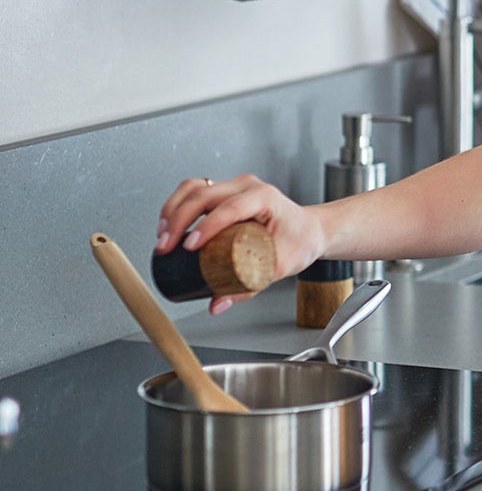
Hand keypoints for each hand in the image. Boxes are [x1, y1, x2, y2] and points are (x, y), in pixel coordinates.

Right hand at [156, 175, 324, 313]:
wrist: (309, 230)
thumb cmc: (300, 241)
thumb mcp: (278, 266)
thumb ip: (247, 287)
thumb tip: (216, 303)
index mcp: (265, 198)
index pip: (230, 208)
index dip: (206, 227)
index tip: (189, 246)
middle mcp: (248, 187)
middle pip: (204, 194)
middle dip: (178, 219)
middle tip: (166, 246)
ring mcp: (236, 186)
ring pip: (194, 188)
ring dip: (172, 210)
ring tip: (162, 236)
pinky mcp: (226, 192)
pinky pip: (195, 191)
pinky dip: (177, 205)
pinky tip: (167, 224)